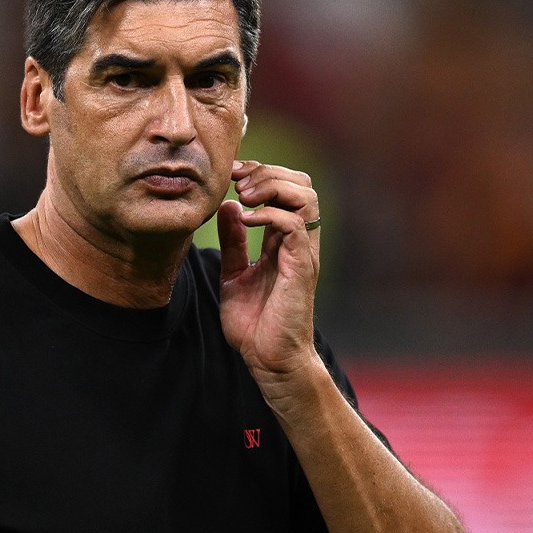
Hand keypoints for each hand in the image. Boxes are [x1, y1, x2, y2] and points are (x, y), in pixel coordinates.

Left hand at [218, 160, 321, 381]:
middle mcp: (299, 242)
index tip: (231, 174)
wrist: (269, 361)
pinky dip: (269, 214)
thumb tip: (227, 207)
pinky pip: (294, 225)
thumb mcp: (234, 274)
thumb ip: (233, 242)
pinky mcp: (300, 268)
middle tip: (236, 179)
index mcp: (285, 240)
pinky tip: (247, 219)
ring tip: (244, 195)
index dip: (261, 173)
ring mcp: (302, 253)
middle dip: (267, 171)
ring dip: (272, 186)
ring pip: (305, 197)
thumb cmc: (256, 324)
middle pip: (302, 183)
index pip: (287, 188)